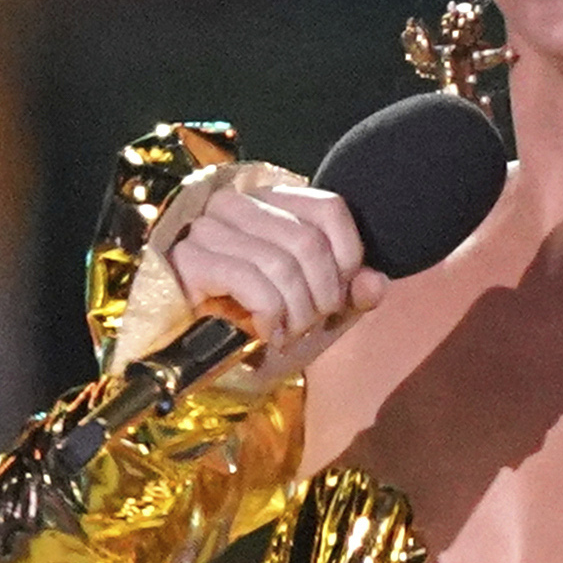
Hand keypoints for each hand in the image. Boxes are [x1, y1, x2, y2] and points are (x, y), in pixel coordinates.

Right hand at [115, 164, 376, 380]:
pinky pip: (250, 280)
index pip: (329, 208)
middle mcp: (236, 204)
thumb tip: (374, 283)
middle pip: (308, 241)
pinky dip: (269, 315)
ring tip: (288, 334)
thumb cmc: (256, 328)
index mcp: (269, 202)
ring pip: (282, 262)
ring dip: (296, 312)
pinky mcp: (188, 260)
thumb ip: (350, 294)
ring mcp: (207, 228)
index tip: (338, 299)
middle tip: (310, 326)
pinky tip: (267, 334)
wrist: (198, 361)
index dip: (347, 258)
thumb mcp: (314, 312)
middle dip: (321, 296)